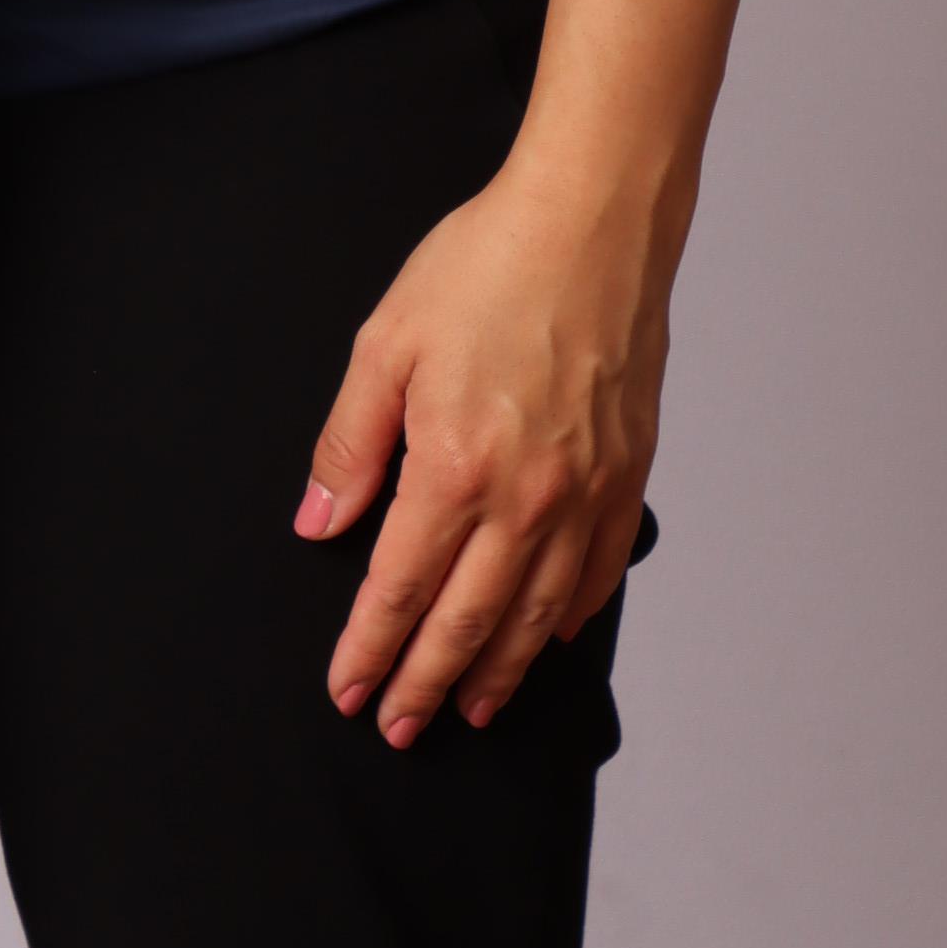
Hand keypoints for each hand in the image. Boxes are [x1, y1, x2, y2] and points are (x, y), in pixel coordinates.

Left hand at [295, 161, 666, 747]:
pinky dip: (567, 620)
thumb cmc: (488, 266)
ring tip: (469, 706)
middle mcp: (526, 498)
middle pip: (466, 621)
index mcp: (454, 466)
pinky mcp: (627, 478)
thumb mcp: (385, 342)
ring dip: (497, 670)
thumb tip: (319, 520)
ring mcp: (585, 495)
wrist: (592, 222)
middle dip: (426, 683)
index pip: (400, 588)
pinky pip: (598, 575)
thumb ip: (350, 443)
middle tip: (399, 725)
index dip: (370, 648)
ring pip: (536, 616)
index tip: (349, 689)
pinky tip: (546, 639)